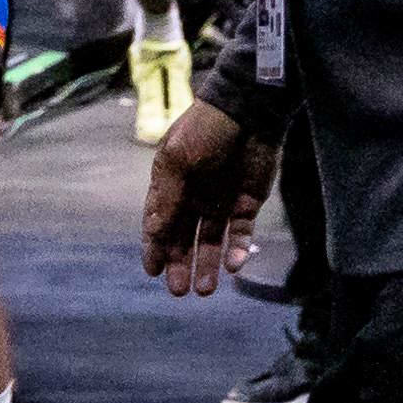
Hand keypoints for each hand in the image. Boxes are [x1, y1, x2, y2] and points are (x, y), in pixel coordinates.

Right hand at [141, 96, 277, 293]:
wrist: (249, 111)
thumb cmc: (205, 131)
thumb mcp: (177, 160)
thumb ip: (167, 196)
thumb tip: (153, 232)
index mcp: (171, 184)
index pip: (158, 223)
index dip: (154, 248)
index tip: (152, 272)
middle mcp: (194, 197)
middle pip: (183, 239)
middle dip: (180, 265)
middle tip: (179, 290)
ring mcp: (220, 201)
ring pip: (210, 242)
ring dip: (207, 265)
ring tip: (205, 290)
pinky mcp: (246, 204)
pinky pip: (239, 234)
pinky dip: (236, 251)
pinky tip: (233, 266)